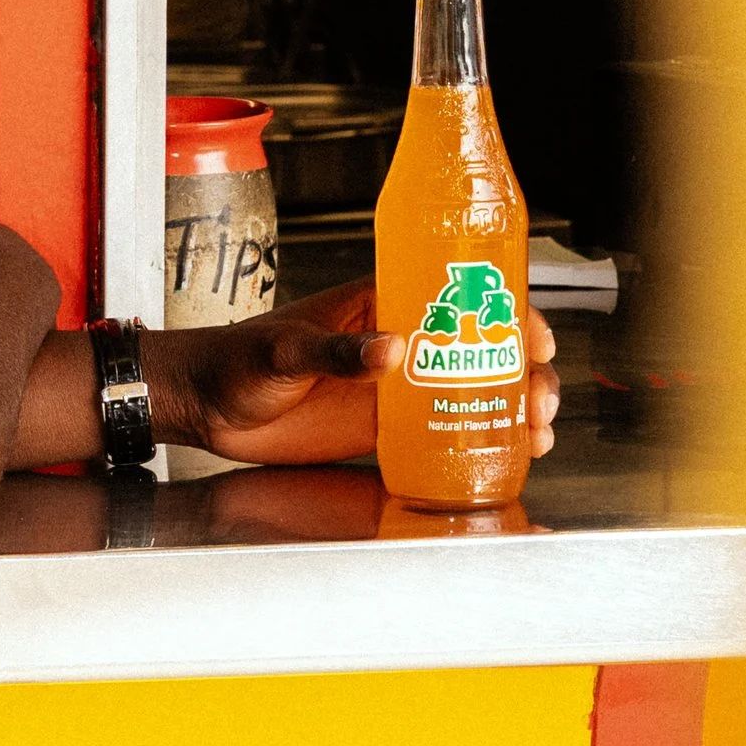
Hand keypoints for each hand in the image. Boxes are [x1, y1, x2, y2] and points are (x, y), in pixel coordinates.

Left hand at [147, 280, 560, 469]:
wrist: (206, 407)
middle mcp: (397, 341)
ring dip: (514, 405)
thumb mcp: (284, 350)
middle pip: (480, 346)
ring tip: (537, 431)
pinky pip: (444, 430)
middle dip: (522, 368)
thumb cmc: (235, 360)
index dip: (504, 307)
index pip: (455, 292)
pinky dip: (482, 439)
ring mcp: (395, 387)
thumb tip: (390, 348)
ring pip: (473, 390)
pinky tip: (512, 453)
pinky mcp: (386, 428)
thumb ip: (334, 350)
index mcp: (376, 303)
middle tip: (540, 397)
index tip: (533, 333)